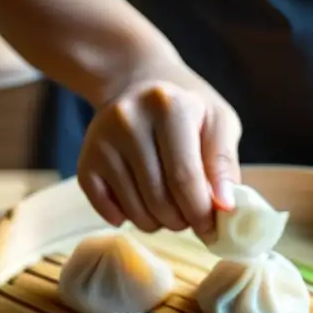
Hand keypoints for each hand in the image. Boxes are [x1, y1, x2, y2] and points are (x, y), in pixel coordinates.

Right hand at [78, 61, 241, 236]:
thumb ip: (224, 163)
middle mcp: (129, 120)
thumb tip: (225, 207)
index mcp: (169, 106)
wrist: (140, 83)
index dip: (202, 213)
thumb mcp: (219, 122)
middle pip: (159, 199)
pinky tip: (141, 202)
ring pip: (135, 210)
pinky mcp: (86, 159)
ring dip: (158, 223)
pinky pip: (107, 210)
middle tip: (191, 216)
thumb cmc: (188, 108)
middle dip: (181, 221)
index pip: (185, 177)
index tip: (213, 229)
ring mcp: (102, 141)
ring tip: (170, 208)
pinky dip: (128, 218)